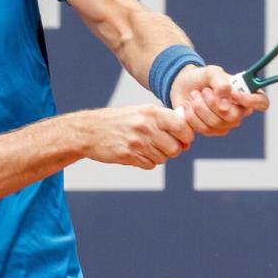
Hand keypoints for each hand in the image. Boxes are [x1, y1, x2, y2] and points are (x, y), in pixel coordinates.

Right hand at [80, 105, 194, 169]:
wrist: (90, 130)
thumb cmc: (119, 120)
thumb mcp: (141, 112)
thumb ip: (164, 119)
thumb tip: (187, 132)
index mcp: (151, 112)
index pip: (182, 126)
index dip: (187, 136)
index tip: (184, 139)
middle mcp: (146, 126)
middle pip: (175, 147)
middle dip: (174, 150)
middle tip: (166, 146)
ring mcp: (137, 142)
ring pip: (163, 158)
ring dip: (159, 156)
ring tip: (147, 148)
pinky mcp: (129, 156)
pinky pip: (150, 165)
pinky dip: (147, 162)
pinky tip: (138, 153)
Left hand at [170, 64, 269, 136]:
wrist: (183, 85)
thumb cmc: (202, 77)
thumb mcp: (211, 73)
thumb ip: (221, 84)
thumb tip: (226, 107)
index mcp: (245, 94)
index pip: (262, 102)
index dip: (251, 101)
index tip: (234, 94)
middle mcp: (239, 111)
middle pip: (233, 117)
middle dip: (212, 103)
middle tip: (203, 91)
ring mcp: (226, 124)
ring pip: (215, 124)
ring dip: (199, 107)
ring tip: (194, 95)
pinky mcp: (211, 131)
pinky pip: (203, 129)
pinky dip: (192, 116)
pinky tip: (188, 105)